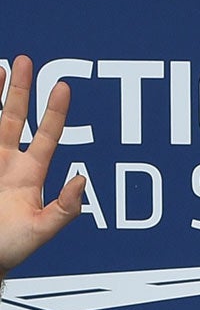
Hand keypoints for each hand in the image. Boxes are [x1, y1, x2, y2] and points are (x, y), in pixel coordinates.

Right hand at [0, 57, 86, 279]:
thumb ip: (64, 209)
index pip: (45, 135)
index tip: (63, 86)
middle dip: (21, 90)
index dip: (54, 112)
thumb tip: (82, 179)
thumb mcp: (42, 230)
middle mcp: (6, 162)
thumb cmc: (10, 249)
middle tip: (27, 61)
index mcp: (29, 175)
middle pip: (14, 116)